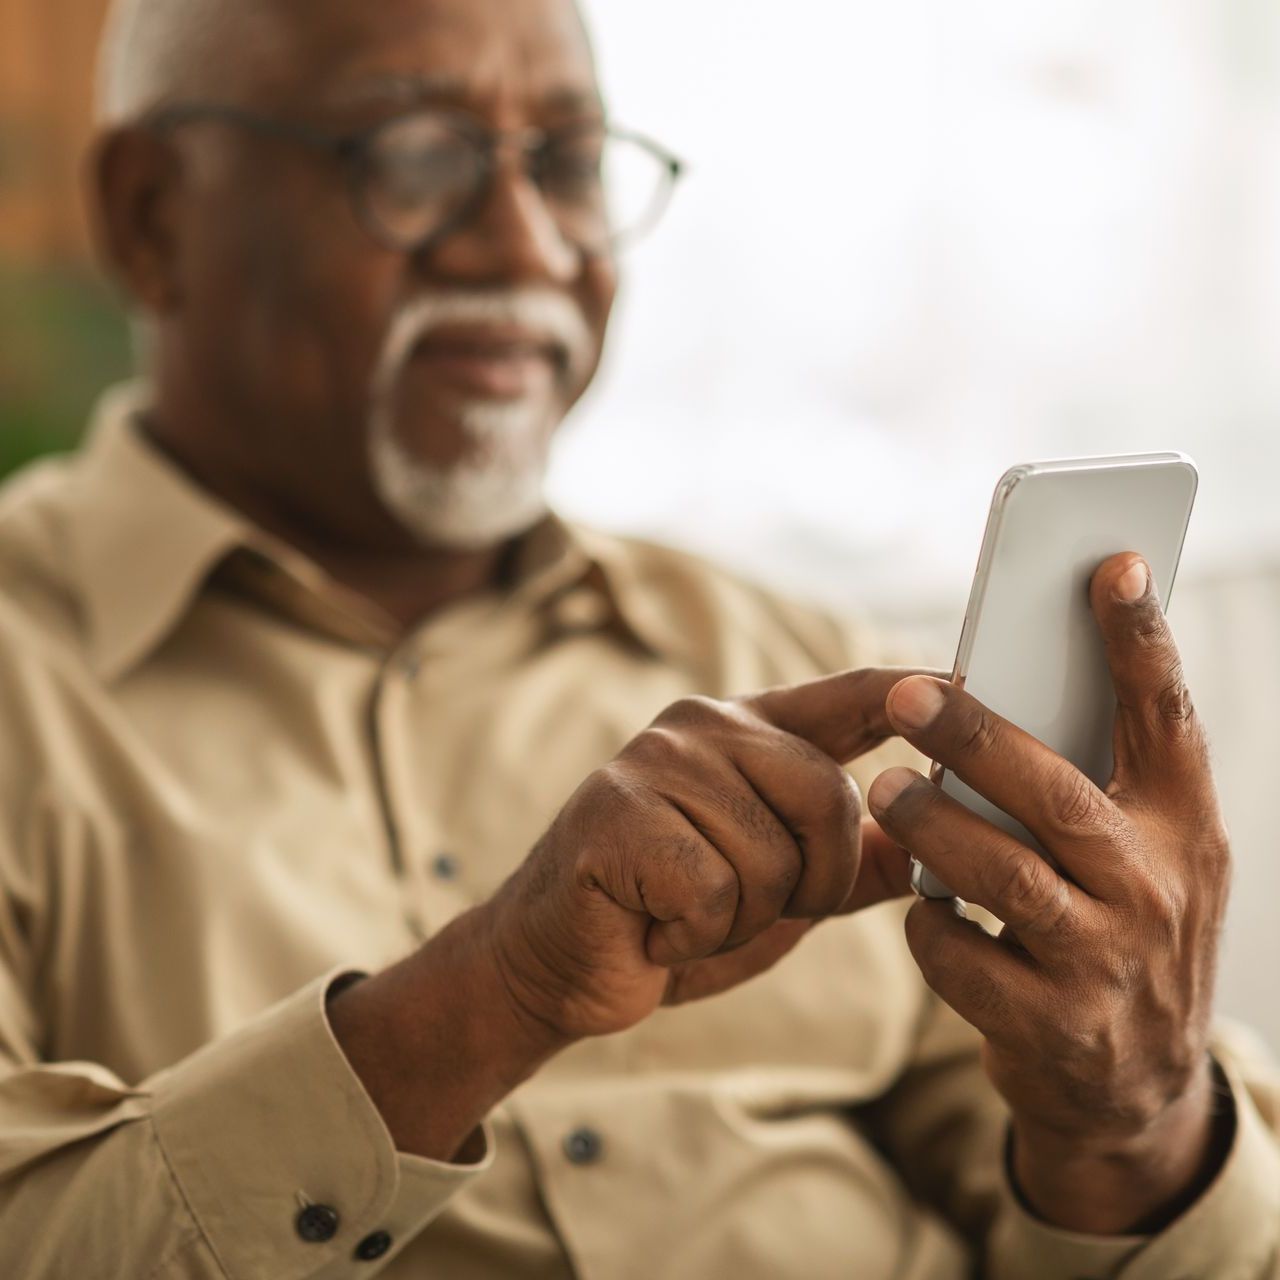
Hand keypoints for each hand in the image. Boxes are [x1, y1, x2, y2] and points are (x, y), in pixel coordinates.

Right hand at [484, 667, 929, 1044]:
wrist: (560, 961)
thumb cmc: (673, 917)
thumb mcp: (780, 891)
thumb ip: (852, 861)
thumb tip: (938, 844)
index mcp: (748, 732)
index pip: (849, 697)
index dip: (913, 693)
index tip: (970, 683)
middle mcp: (704, 726)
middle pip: (830, 797)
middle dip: (813, 883)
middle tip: (747, 908)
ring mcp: (656, 760)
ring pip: (771, 856)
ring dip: (741, 919)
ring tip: (686, 914)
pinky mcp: (618, 811)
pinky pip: (712, 890)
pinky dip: (695, 935)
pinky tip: (653, 926)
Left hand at [867, 553, 1232, 1233]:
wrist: (1134, 1091)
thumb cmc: (1118, 932)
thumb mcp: (1138, 860)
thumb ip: (1090, 788)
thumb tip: (992, 692)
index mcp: (1183, 827)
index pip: (1168, 718)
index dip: (1139, 640)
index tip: (1112, 564)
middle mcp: (1158, 889)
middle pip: (1057, 795)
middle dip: (975, 738)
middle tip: (902, 695)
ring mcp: (1107, 963)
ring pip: (1003, 874)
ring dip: (930, 827)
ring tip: (886, 790)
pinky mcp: (1052, 1026)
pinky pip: (961, 955)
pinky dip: (928, 923)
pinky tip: (920, 906)